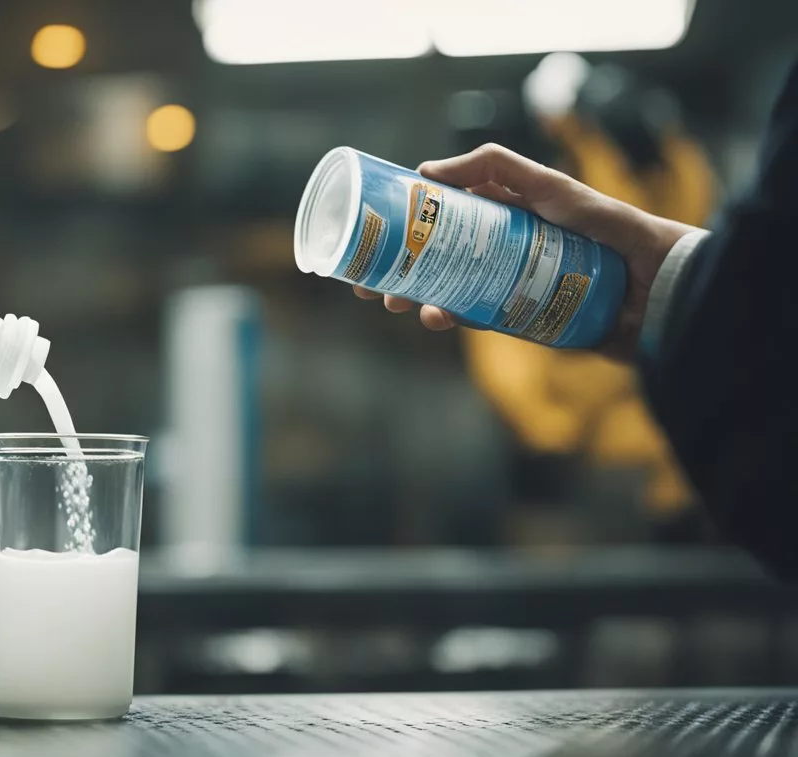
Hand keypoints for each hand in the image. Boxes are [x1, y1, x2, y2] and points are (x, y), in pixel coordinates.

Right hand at [353, 144, 694, 360]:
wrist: (656, 289)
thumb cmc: (610, 229)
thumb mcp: (551, 188)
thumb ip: (498, 167)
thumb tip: (428, 172)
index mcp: (508, 215)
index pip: (447, 217)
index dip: (409, 225)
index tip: (376, 232)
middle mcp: (505, 250)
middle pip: (440, 258)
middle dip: (401, 270)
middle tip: (369, 282)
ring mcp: (512, 285)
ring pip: (450, 290)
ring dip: (417, 296)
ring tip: (396, 302)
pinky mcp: (524, 319)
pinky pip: (477, 318)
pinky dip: (452, 318)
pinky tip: (436, 317)